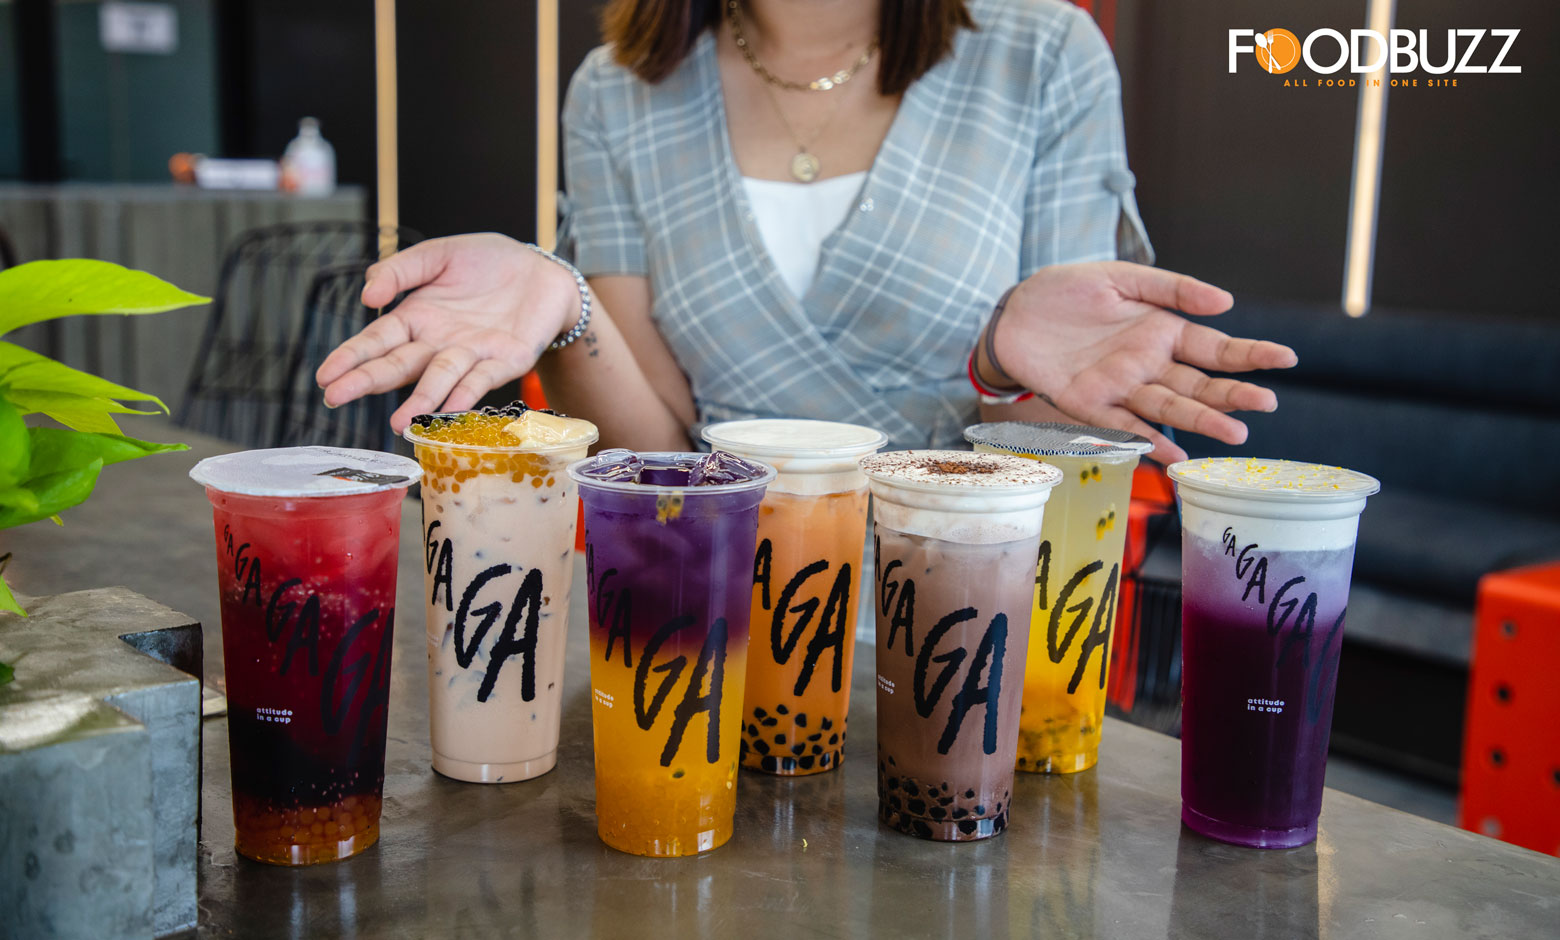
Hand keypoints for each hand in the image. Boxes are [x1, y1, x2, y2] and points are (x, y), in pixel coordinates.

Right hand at [314, 234, 577, 431]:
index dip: (351, 357)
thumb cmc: (488, 262)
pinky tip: (447, 409)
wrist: (541, 269)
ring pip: (439, 379)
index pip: (377, 341)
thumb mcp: (438, 254)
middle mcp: (438, 343)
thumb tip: (367, 295)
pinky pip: (481, 379)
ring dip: (419, 400)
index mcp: (417, 317)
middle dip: (366, 381)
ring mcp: (471, 355)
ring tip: (398, 423)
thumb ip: (400, 269)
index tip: (325, 376)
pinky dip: (464, 393)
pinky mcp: (504, 361)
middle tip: (335, 398)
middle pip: (398, 365)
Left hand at [989, 262, 1297, 463]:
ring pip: (1169, 408)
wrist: (1012, 311)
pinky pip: (1124, 427)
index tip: (1285, 360)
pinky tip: (1176, 457)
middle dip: (1233, 395)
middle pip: (1199, 384)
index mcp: (1161, 331)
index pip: (1214, 347)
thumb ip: (1171, 288)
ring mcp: (1121, 387)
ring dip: (1201, 422)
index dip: (1249, 354)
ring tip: (1235, 435)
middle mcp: (1147, 363)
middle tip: (1266, 404)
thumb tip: (1225, 302)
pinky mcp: (1089, 405)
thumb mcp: (1120, 277)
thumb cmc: (1066, 291)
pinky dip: (1148, 443)